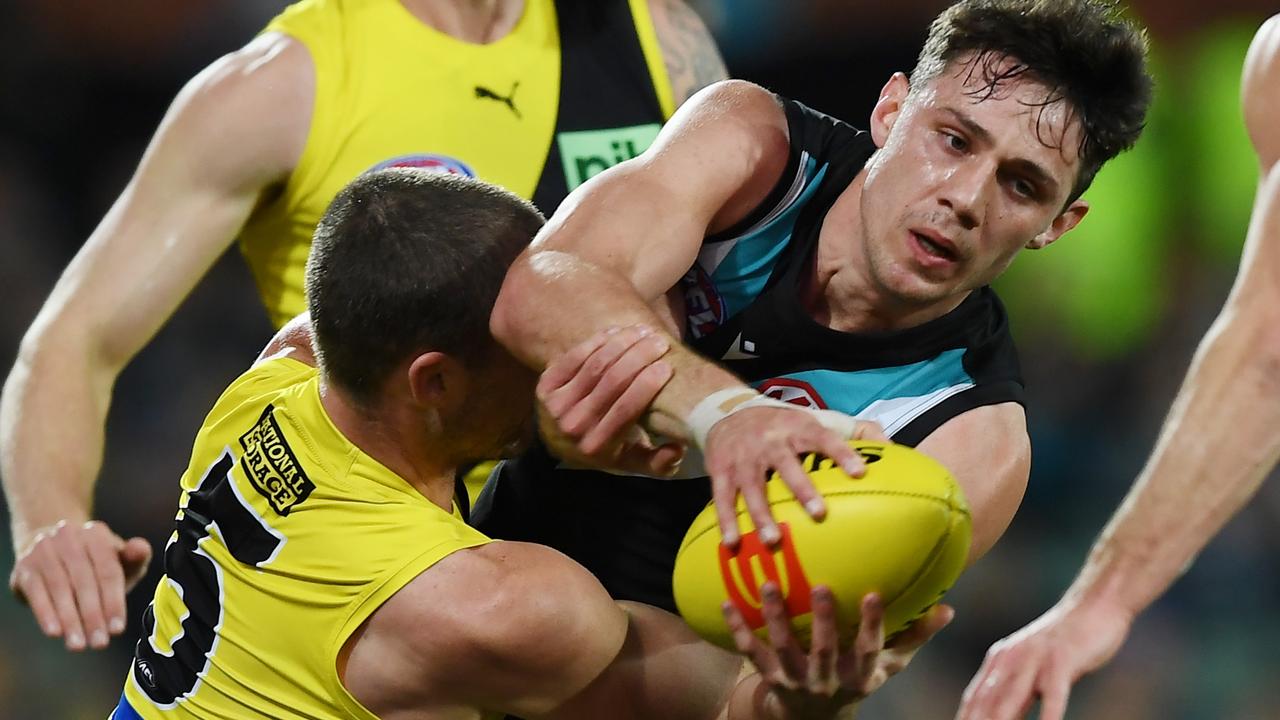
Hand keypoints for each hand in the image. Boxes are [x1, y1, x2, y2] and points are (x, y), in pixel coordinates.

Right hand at [10, 520, 151, 650]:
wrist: (51, 550)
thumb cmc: (93, 563)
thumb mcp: (118, 560)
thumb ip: (135, 557)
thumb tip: (140, 548)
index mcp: (97, 534)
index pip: (108, 571)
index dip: (114, 602)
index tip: (117, 629)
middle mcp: (70, 536)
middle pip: (84, 581)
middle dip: (93, 616)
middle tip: (99, 642)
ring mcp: (44, 549)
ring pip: (60, 588)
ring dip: (70, 620)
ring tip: (78, 644)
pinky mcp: (25, 565)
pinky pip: (36, 591)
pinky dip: (46, 613)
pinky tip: (55, 632)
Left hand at [537, 325, 684, 475]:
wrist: (561, 441)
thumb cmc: (607, 447)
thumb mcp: (634, 461)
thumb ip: (659, 463)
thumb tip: (677, 449)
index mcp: (597, 446)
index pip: (626, 408)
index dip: (648, 384)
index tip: (667, 365)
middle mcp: (573, 427)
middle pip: (612, 382)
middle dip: (639, 357)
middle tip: (659, 342)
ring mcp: (555, 405)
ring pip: (595, 365)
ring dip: (622, 344)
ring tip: (643, 331)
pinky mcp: (545, 385)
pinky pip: (574, 357)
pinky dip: (598, 341)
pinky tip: (617, 332)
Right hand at [704, 408, 885, 546]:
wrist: (727, 412)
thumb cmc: (783, 425)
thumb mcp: (815, 418)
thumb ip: (854, 431)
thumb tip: (892, 447)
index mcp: (798, 428)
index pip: (823, 437)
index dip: (841, 453)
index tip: (859, 472)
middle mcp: (771, 441)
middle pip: (787, 465)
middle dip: (802, 488)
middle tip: (819, 514)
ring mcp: (743, 457)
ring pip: (753, 486)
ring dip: (761, 514)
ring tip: (773, 540)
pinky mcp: (720, 470)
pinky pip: (722, 497)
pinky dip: (727, 520)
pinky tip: (734, 543)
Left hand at [726, 584, 952, 717]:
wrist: (813, 717)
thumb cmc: (855, 677)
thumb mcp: (887, 665)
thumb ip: (914, 636)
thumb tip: (949, 608)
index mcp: (858, 677)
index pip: (867, 650)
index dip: (871, 625)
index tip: (873, 595)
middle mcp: (826, 682)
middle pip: (824, 650)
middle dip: (824, 621)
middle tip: (823, 586)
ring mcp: (795, 680)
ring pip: (782, 649)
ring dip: (774, 617)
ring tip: (768, 583)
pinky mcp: (768, 678)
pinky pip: (750, 652)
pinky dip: (738, 629)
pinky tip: (726, 602)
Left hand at [956, 597, 1133, 719]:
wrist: (1094, 606)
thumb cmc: (1064, 645)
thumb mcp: (1033, 669)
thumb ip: (1016, 694)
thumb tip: (999, 719)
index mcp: (999, 661)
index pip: (974, 698)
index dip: (964, 718)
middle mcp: (1010, 659)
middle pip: (986, 702)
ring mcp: (1035, 659)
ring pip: (1011, 699)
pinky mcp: (1061, 661)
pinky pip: (1054, 695)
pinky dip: (1047, 717)